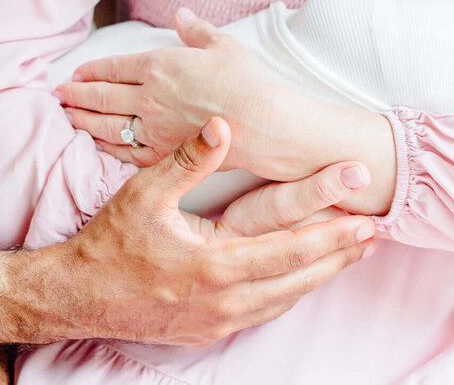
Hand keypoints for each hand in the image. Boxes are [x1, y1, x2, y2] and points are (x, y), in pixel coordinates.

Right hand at [23, 118, 376, 346]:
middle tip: (375, 235)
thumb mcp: (144, 193)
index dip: (331, 234)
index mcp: (215, 265)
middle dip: (339, 255)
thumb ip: (188, 159)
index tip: (364, 218)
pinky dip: (291, 292)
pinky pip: (265, 311)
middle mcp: (225, 300)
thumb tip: (222, 123)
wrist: (78, 297)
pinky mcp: (211, 330)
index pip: (289, 250)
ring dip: (321, 275)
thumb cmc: (110, 244)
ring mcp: (220, 320)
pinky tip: (303, 277)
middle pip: (299, 280)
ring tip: (351, 252)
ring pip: (286, 300)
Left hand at [55, 8, 308, 178]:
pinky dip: (106, 147)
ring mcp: (154, 128)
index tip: (76, 72)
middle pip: (101, 96)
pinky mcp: (164, 153)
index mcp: (159, 66)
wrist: (265, 124)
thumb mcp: (221, 44)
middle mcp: (150, 97)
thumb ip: (195, 29)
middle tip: (58, 95)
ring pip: (107, 125)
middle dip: (76, 95)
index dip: (90, 71)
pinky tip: (97, 143)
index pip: (113, 68)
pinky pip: (126, 151)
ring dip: (83, 120)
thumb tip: (180, 14)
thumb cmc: (247, 81)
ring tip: (67, 117)